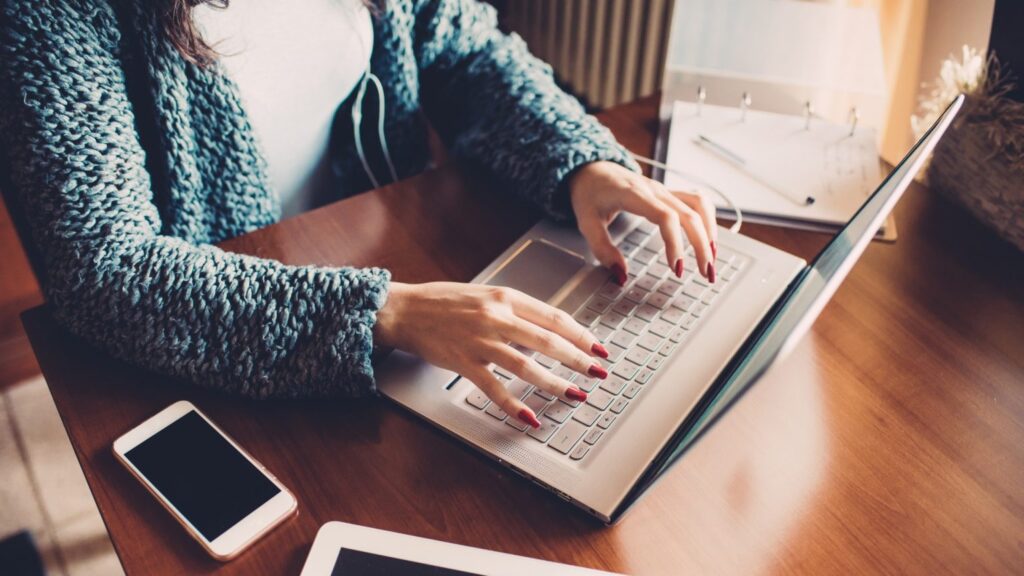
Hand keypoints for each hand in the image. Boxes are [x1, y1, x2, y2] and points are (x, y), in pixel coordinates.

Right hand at [373, 282, 609, 427]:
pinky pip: (495, 388)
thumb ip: (514, 310)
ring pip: (527, 366)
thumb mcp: (485, 296)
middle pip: (549, 341)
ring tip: (575, 395)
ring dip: (555, 383)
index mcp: (505, 297)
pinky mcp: (465, 362)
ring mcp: (481, 341)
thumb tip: (547, 330)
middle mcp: (496, 317)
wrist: (405, 310)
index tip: (597, 348)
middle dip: (579, 360)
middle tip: (598, 373)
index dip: (580, 334)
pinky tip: (530, 417)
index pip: (554, 317)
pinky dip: (515, 405)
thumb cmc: (444, 303)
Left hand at [568, 161, 718, 283]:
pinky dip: (708, 218)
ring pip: (699, 206)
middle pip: (689, 215)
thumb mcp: (586, 222)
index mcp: (634, 195)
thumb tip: (621, 274)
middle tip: (706, 274)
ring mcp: (664, 189)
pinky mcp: (669, 192)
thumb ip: (602, 249)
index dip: (676, 243)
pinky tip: (709, 237)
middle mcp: (655, 190)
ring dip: (710, 231)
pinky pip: (697, 200)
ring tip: (712, 258)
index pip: (666, 217)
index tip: (677, 268)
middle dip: (701, 246)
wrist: (591, 168)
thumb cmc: (589, 193)